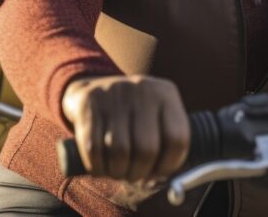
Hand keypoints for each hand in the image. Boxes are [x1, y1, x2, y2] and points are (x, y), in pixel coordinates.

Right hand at [61, 75, 188, 180]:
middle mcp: (143, 89)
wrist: (93, 87)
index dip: (168, 165)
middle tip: (133, 175)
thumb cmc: (131, 116)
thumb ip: (164, 145)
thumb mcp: (154, 118)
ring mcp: (115, 93)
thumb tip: (159, 179)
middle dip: (139, 172)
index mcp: (166, 93)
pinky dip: (97, 166)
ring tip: (116, 170)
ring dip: (117, 172)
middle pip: (147, 149)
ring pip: (119, 152)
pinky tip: (99, 166)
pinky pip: (94, 149)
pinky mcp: (89, 101)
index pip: (178, 139)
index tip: (157, 173)